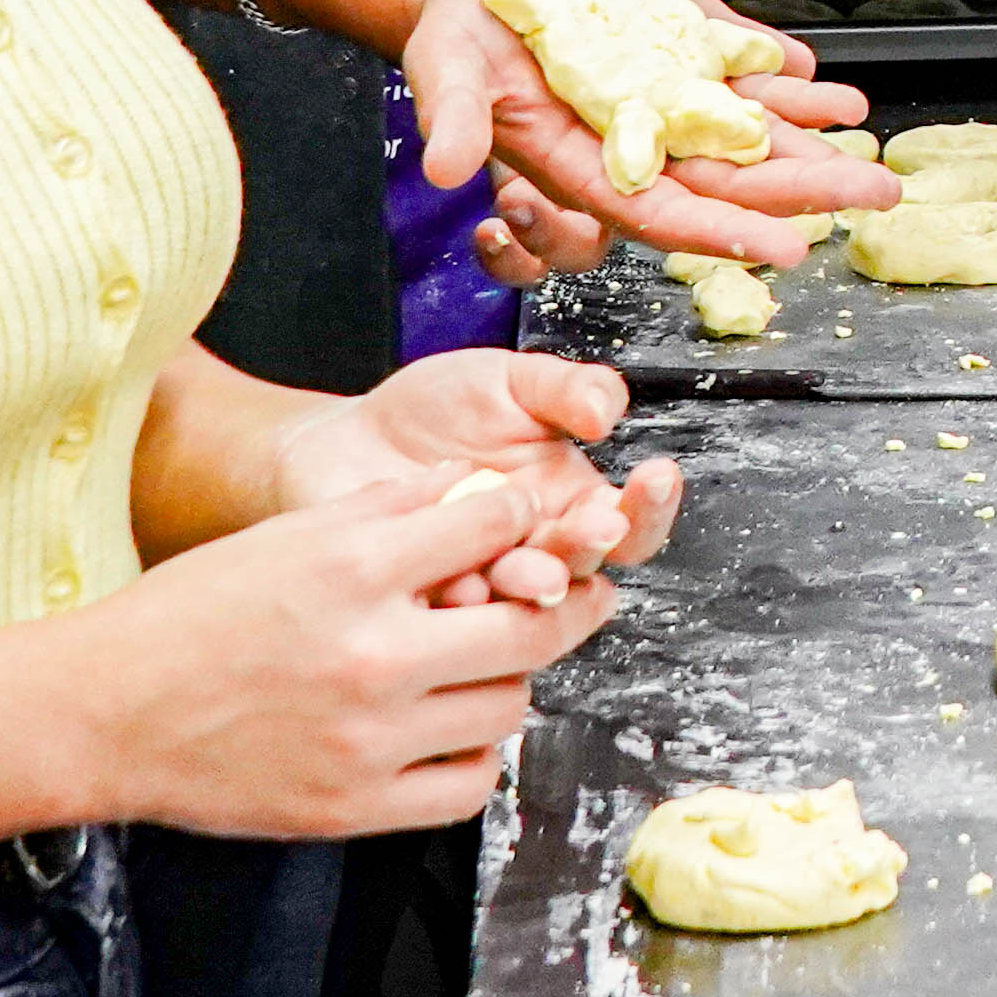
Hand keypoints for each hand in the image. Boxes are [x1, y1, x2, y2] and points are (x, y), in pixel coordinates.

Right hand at [66, 465, 622, 842]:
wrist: (106, 712)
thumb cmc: (190, 615)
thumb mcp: (288, 534)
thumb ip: (390, 508)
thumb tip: (475, 491)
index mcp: (355, 571)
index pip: (498, 527)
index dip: (520, 519)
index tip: (524, 527)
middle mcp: (373, 656)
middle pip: (531, 626)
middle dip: (565, 605)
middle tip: (577, 599)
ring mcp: (368, 741)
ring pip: (508, 707)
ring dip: (510, 682)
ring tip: (485, 666)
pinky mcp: (354, 807)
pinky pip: (469, 787)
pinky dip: (475, 757)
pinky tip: (451, 731)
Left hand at [279, 343, 686, 601]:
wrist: (341, 440)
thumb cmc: (431, 411)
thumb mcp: (507, 382)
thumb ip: (564, 389)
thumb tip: (610, 408)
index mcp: (569, 501)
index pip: (630, 521)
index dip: (651, 506)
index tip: (655, 476)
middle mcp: (536, 549)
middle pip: (586, 569)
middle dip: (590, 547)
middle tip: (591, 525)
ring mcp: (486, 580)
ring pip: (528, 604)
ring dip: (532, 582)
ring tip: (518, 561)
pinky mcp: (433, 602)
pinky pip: (458, 614)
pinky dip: (460, 593)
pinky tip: (450, 575)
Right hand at [399, 0, 889, 268]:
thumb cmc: (456, 41)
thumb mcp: (445, 74)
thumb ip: (456, 122)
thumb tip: (444, 169)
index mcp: (585, 169)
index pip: (666, 215)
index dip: (725, 233)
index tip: (789, 246)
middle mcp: (636, 147)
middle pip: (730, 181)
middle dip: (804, 190)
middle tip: (877, 193)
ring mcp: (664, 104)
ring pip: (747, 134)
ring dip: (810, 139)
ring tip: (871, 138)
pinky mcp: (676, 60)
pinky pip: (740, 79)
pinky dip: (785, 82)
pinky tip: (828, 87)